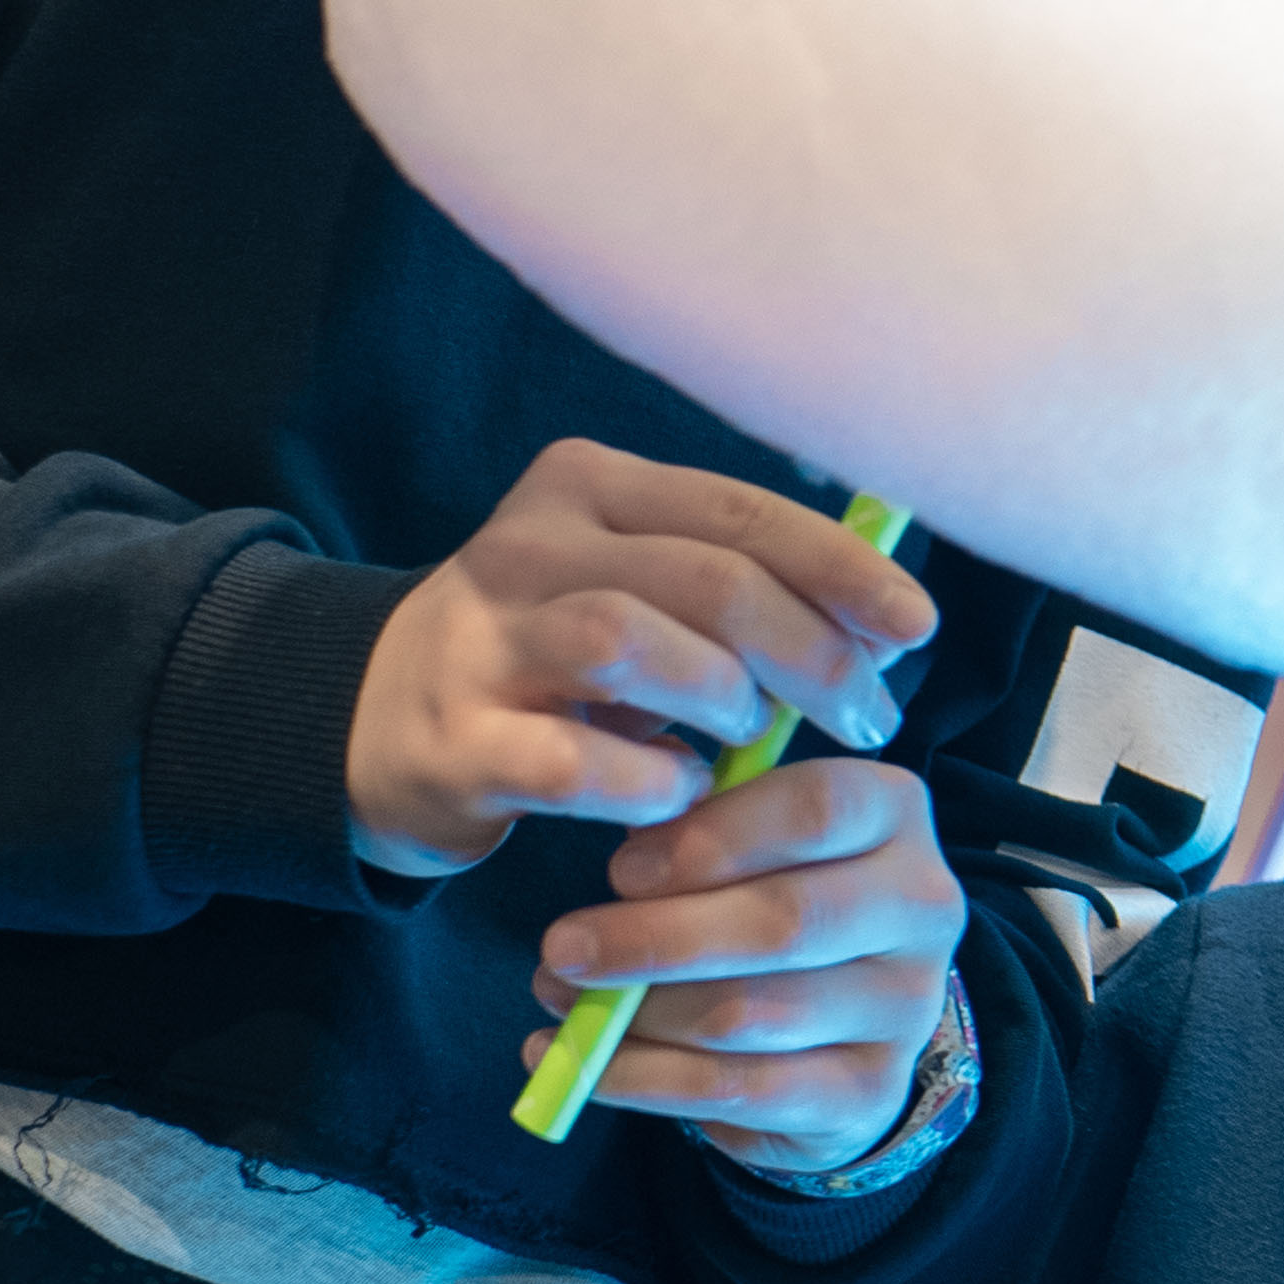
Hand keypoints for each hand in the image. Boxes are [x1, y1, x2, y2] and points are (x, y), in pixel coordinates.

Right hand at [345, 440, 932, 880]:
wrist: (369, 721)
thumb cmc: (543, 658)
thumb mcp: (629, 589)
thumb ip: (733, 590)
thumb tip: (881, 622)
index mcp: (587, 489)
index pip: (741, 511)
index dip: (841, 570)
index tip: (914, 626)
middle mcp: (528, 546)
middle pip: (706, 577)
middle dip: (810, 652)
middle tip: (863, 716)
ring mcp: (482, 642)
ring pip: (630, 640)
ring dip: (722, 700)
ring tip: (747, 741)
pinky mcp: (456, 743)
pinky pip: (577, 761)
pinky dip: (649, 782)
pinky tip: (672, 794)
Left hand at [517, 756, 965, 1173]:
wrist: (841, 1020)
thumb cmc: (769, 895)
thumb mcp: (747, 838)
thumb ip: (698, 827)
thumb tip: (620, 858)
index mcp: (894, 813)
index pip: (816, 808)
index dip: (710, 838)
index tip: (620, 868)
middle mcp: (921, 906)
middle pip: (785, 919)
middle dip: (656, 938)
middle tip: (562, 947)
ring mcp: (906, 1007)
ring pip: (751, 1013)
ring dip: (636, 1014)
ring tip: (560, 1001)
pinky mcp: (870, 1092)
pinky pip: (742, 1089)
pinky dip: (647, 1079)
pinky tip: (587, 1067)